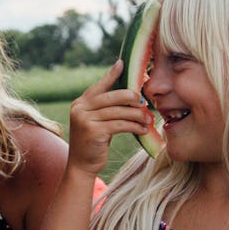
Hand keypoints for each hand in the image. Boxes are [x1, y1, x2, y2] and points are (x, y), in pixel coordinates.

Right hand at [65, 61, 149, 176]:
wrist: (81, 165)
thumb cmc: (93, 142)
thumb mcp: (95, 122)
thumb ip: (104, 108)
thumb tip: (129, 94)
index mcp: (80, 103)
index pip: (99, 86)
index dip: (112, 74)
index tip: (122, 64)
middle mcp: (80, 108)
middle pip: (112, 97)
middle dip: (131, 98)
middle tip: (144, 102)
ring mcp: (85, 120)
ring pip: (119, 112)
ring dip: (137, 115)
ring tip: (148, 119)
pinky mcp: (93, 132)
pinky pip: (120, 125)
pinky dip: (134, 126)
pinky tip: (143, 130)